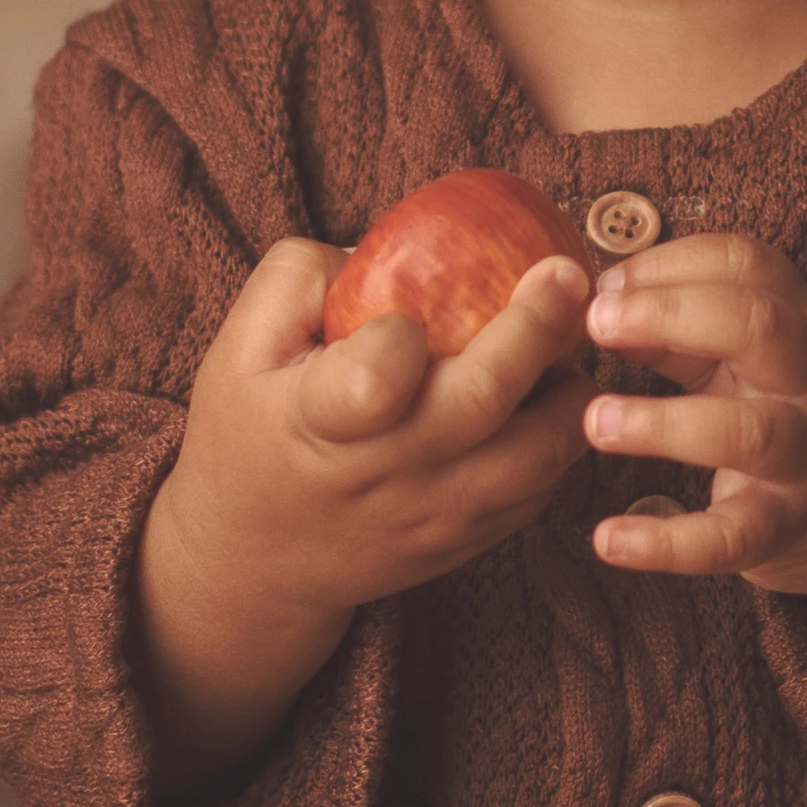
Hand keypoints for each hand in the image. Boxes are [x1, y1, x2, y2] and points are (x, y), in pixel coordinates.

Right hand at [135, 231, 593, 771]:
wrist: (256, 563)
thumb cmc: (248, 434)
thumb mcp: (238, 348)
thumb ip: (302, 278)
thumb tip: (387, 244)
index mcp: (317, 422)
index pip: (374, 380)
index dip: (399, 337)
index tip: (406, 315)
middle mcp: (385, 475)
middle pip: (483, 402)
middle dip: (537, 327)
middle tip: (565, 274)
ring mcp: (435, 516)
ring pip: (539, 454)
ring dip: (568, 390)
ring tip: (562, 344)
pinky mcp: (469, 540)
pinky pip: (541, 488)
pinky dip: (558, 438)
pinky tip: (545, 398)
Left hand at [582, 235, 806, 645]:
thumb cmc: (796, 415)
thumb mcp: (757, 359)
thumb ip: (685, 335)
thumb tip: (601, 313)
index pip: (747, 265)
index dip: (669, 265)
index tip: (602, 287)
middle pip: (758, 325)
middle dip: (669, 314)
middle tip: (596, 325)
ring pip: (747, 432)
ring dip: (661, 423)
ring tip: (595, 420)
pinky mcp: (787, 527)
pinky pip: (730, 538)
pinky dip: (666, 543)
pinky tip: (610, 540)